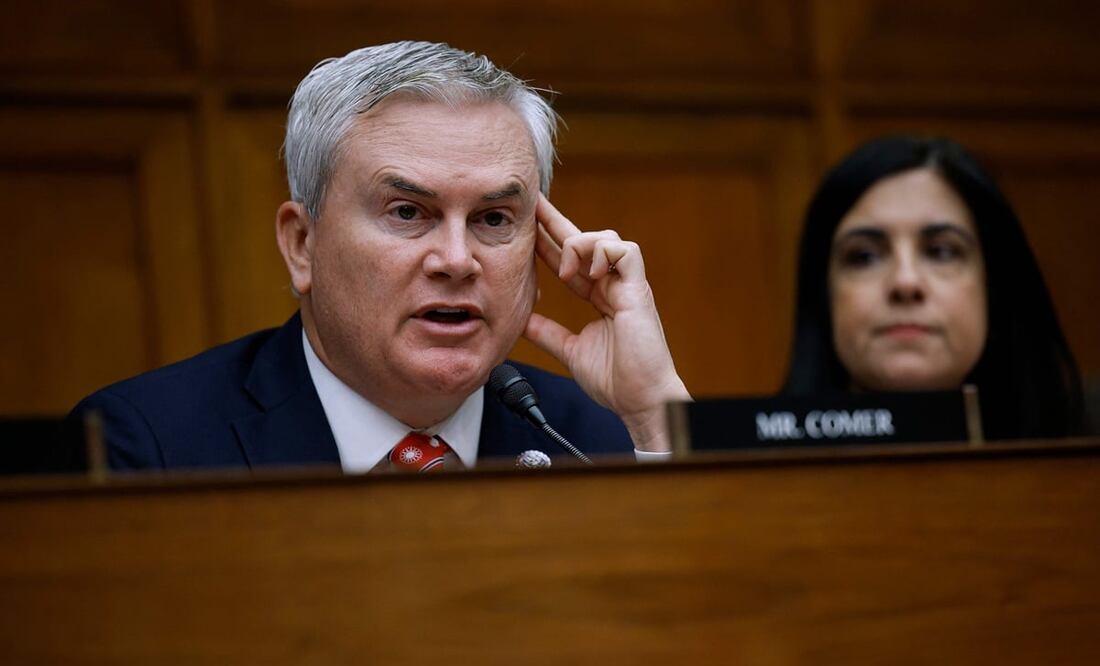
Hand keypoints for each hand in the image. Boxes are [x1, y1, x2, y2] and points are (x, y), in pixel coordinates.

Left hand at [524, 194, 690, 451]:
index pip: (571, 260)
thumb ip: (549, 333)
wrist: (639, 400)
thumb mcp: (570, 350)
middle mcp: (615, 285)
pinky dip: (604, 254)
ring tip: (564, 272)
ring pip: (607, 238)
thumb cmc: (616, 380)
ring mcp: (629, 286)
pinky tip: (590, 273)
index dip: (549, 242)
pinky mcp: (639, 291)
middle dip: (556, 221)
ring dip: (580, 246)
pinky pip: (626, 251)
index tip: (527, 226)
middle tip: (533, 205)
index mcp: (600, 296)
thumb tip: (522, 321)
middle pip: (585, 241)